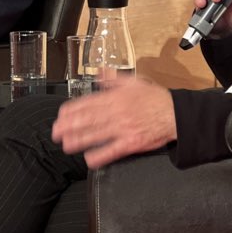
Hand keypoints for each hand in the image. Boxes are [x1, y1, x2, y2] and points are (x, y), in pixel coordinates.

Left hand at [52, 76, 176, 168]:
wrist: (175, 114)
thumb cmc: (155, 99)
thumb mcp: (134, 82)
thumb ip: (114, 79)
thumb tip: (100, 73)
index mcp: (115, 98)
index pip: (88, 103)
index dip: (72, 110)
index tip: (61, 115)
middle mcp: (116, 113)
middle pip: (87, 120)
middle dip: (69, 126)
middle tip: (56, 132)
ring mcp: (123, 129)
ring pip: (95, 135)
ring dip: (78, 140)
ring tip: (66, 144)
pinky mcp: (131, 143)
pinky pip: (111, 151)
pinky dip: (99, 156)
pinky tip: (89, 159)